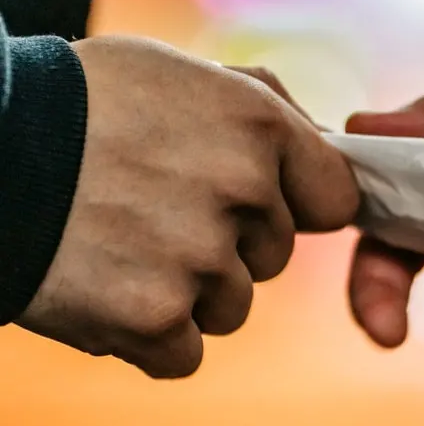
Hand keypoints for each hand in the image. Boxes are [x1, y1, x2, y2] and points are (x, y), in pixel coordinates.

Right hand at [17, 38, 358, 377]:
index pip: (336, 198)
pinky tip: (106, 289)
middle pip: (274, 258)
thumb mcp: (182, 72)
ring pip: (231, 307)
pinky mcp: (152, 319)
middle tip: (158, 211)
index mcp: (259, 127)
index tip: (269, 205)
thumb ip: (266, 105)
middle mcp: (242, 193)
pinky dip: (150, 335)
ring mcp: (199, 261)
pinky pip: (184, 352)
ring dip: (188, 291)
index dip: (302, 205)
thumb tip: (326, 143)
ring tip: (122, 245)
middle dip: (231, 244)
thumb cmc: (84, 103)